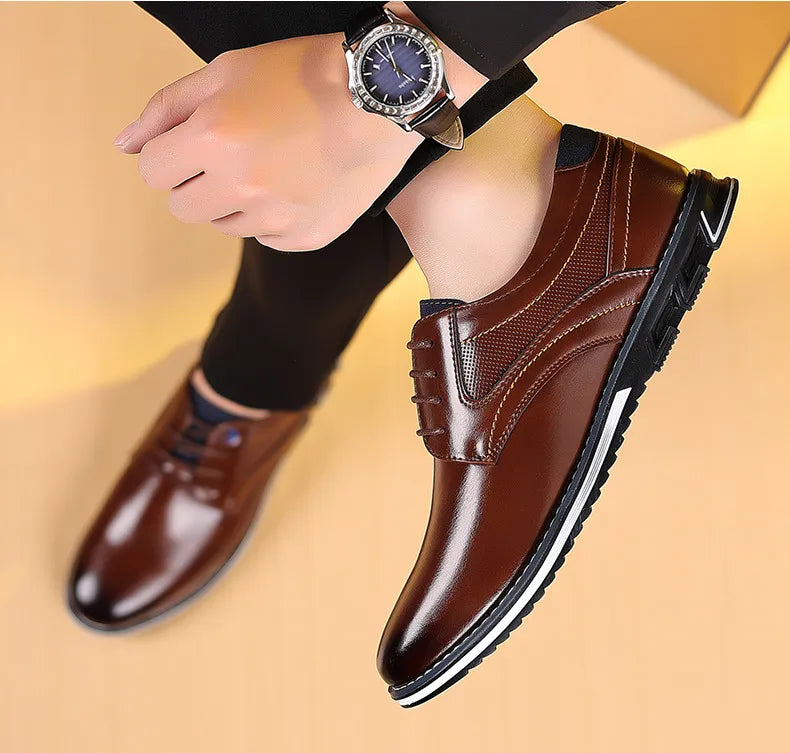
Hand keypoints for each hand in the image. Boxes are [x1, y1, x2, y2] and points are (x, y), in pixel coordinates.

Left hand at [114, 34, 420, 250]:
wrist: (378, 99)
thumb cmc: (301, 75)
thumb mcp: (224, 72)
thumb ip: (165, 110)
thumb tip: (124, 147)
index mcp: (212, 140)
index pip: (153, 172)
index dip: (170, 154)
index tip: (194, 142)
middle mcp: (241, 187)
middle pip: (184, 207)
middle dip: (196, 181)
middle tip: (232, 154)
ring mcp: (277, 218)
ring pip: (226, 224)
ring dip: (236, 199)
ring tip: (273, 164)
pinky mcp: (306, 236)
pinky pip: (267, 237)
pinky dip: (273, 217)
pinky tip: (296, 184)